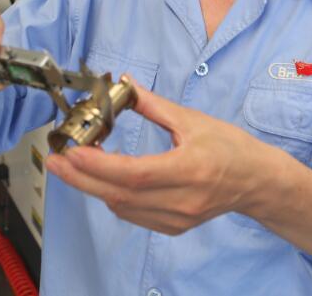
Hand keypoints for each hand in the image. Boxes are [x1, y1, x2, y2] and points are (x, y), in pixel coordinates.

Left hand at [45, 78, 277, 234]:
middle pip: (120, 195)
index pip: (135, 173)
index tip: (72, 151)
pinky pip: (132, 215)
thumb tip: (124, 84)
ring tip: (74, 166)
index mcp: (190, 168)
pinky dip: (112, 197)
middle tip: (55, 160)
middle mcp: (182, 199)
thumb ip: (154, 105)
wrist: (256, 182)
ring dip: (94, 186)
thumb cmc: (230, 147)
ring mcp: (177, 218)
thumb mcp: (193, 119)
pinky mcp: (173, 227)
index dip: (99, 165)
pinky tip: (104, 180)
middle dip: (81, 178)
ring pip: (122, 207)